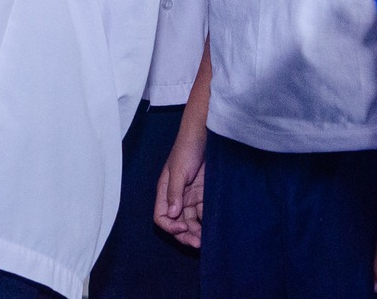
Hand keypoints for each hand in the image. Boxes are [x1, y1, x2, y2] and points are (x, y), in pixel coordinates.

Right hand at [154, 122, 205, 247]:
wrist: (205, 134)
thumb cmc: (187, 148)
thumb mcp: (179, 170)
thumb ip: (174, 193)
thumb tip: (172, 215)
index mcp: (165, 191)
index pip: (162, 216)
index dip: (171, 226)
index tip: (184, 227)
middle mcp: (177, 197)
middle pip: (177, 223)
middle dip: (185, 235)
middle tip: (198, 243)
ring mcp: (191, 196)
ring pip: (192, 221)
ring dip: (197, 232)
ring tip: (207, 240)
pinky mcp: (205, 194)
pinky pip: (204, 214)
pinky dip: (208, 223)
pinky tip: (215, 228)